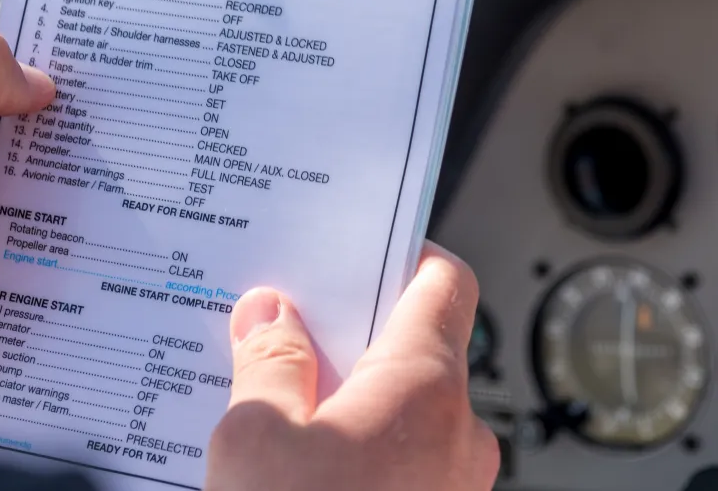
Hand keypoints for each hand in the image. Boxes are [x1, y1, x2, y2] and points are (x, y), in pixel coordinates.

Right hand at [208, 243, 498, 490]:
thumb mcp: (257, 441)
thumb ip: (270, 366)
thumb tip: (270, 317)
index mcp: (426, 387)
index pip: (445, 283)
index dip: (403, 256)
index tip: (361, 250)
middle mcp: (460, 432)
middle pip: (416, 349)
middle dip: (350, 336)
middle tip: (289, 327)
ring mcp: (455, 483)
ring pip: (404, 413)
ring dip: (349, 402)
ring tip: (280, 402)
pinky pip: (402, 463)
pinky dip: (358, 450)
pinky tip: (298, 461)